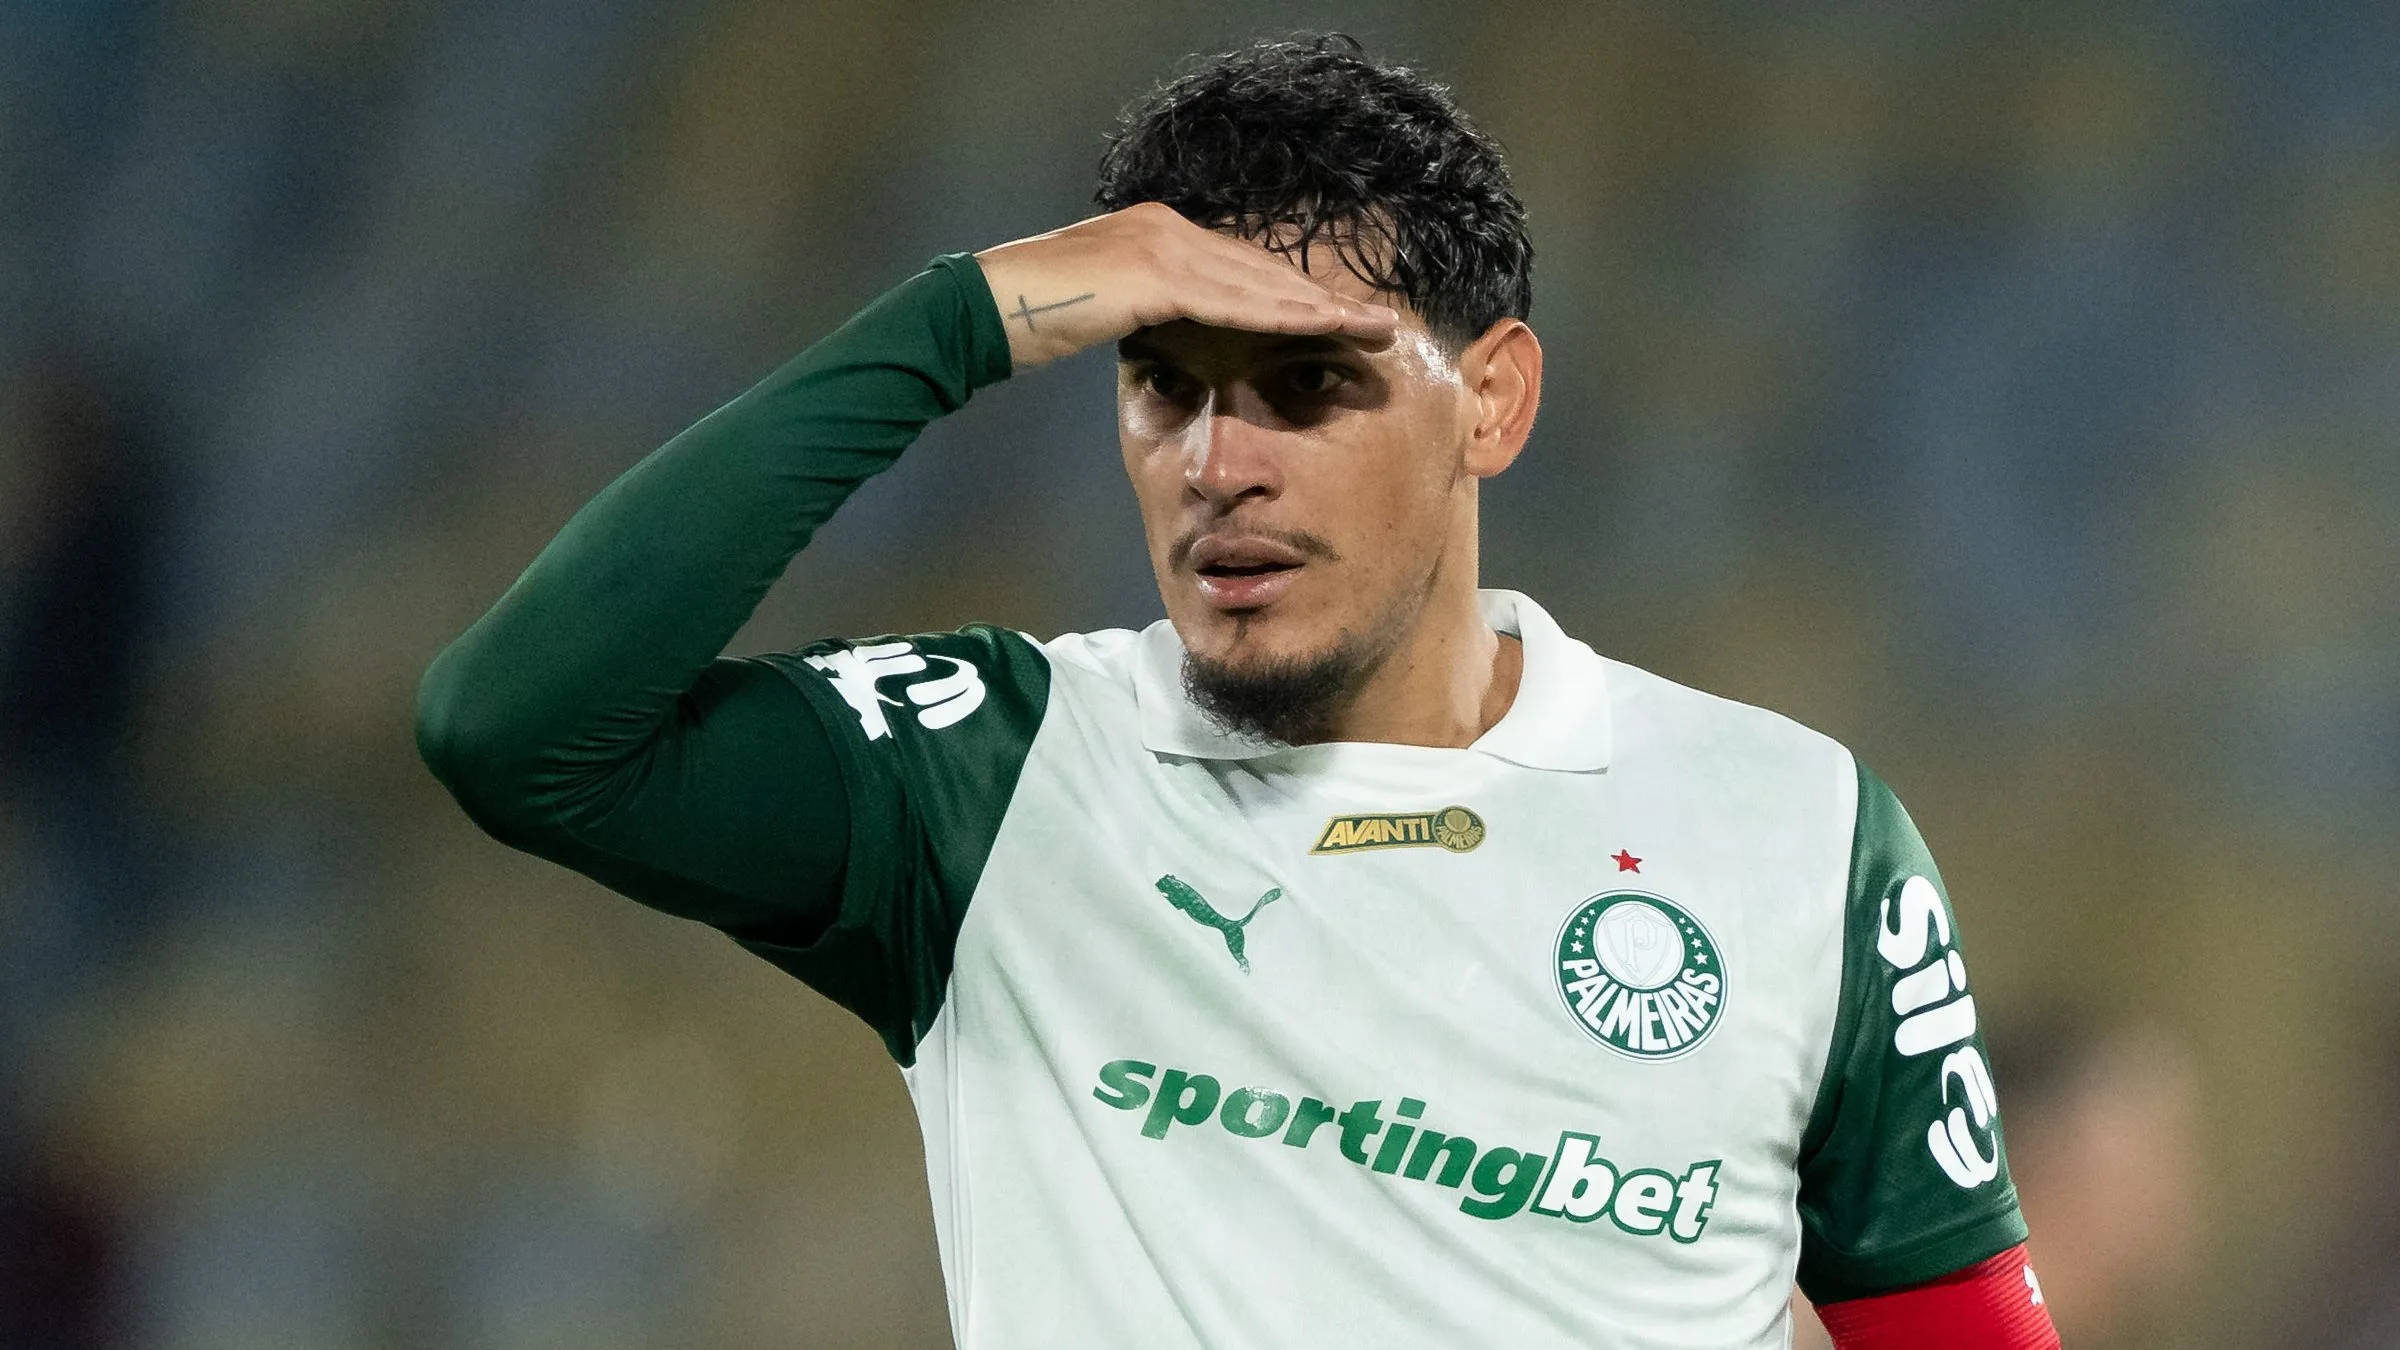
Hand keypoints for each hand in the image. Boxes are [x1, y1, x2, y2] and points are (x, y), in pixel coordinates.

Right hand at [972, 203, 1399, 370]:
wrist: (981, 308)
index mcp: (1159, 233)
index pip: (1245, 268)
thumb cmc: (1032, 319)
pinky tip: (1321, 331)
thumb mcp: (1104, 313)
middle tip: (1382, 324)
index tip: (1344, 322)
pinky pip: (1229, 300)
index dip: (1297, 296)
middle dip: (1326, 299)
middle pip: (1264, 268)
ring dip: (1320, 309)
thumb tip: (1175, 343)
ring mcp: (1161, 243)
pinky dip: (1278, 316)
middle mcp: (1167, 227)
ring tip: (1371, 329)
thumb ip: (1148, 315)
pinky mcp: (1152, 271)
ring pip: (1259, 281)